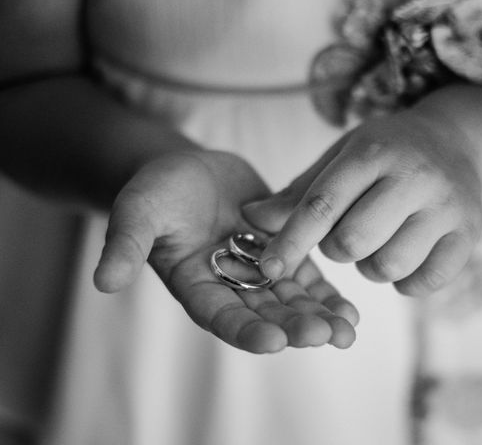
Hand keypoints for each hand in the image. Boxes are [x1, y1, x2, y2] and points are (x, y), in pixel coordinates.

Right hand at [93, 151, 357, 352]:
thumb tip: (102, 281)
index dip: (246, 330)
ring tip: (347, 331)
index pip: (221, 317)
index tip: (274, 341)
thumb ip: (124, 244)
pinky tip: (351, 310)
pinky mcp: (283, 251)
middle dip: (294, 326)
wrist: (188, 169)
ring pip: (292, 301)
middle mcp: (230, 287)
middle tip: (325, 335)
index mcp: (196, 286)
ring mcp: (259, 271)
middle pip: (265, 314)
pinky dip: (327, 294)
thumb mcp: (137, 211)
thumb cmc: (157, 190)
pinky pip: (307, 278)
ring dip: (319, 317)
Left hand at [242, 111, 481, 295]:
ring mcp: (447, 206)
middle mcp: (414, 176)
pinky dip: (405, 281)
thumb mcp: (341, 157)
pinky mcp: (469, 234)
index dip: (290, 241)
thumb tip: (249, 219)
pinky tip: (405, 255)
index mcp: (373, 152)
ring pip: (387, 267)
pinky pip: (424, 283)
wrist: (456, 141)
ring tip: (379, 241)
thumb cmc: (387, 151)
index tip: (267, 269)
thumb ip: (299, 193)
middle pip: (352, 243)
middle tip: (347, 233)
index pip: (322, 204)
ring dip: (370, 266)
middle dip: (336, 249)